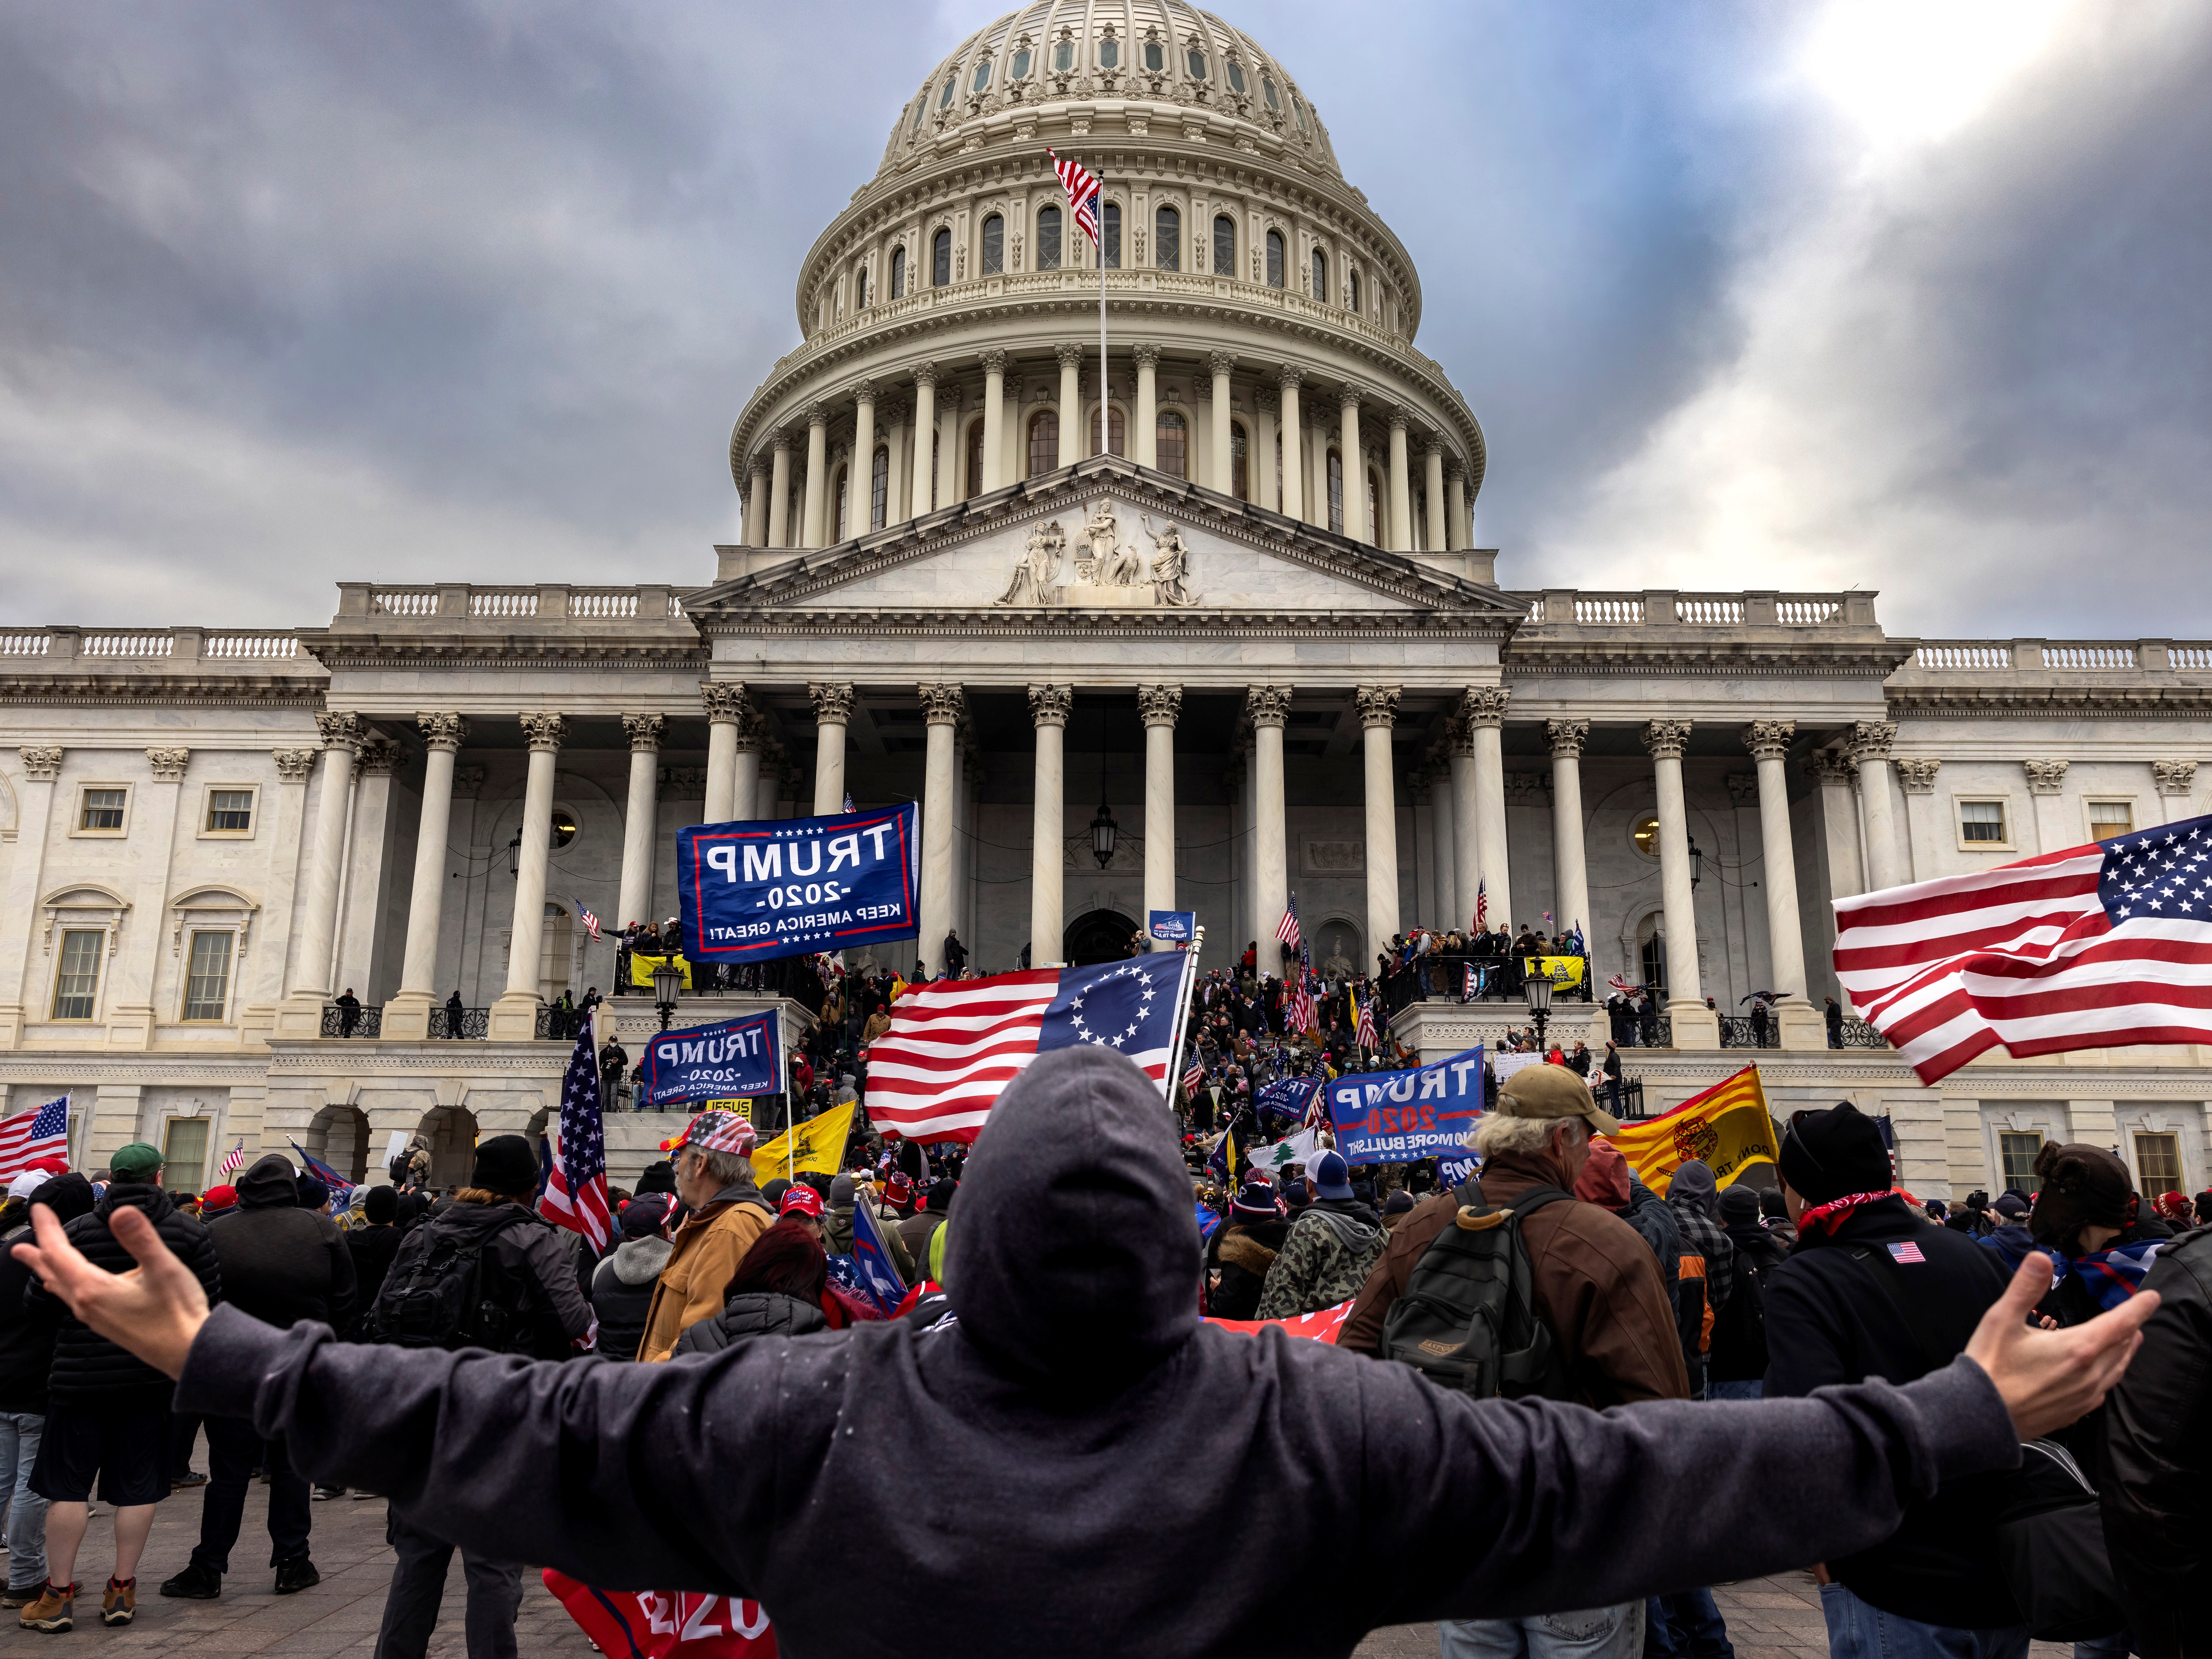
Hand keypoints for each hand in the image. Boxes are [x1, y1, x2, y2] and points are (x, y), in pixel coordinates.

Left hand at [11, 1203, 209, 1378]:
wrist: (187, 1352)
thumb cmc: (177, 1312)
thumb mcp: (163, 1269)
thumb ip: (141, 1239)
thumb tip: (121, 1211)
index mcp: (93, 1288)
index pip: (59, 1253)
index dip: (47, 1229)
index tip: (39, 1208)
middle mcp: (86, 1304)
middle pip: (53, 1273)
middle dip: (36, 1255)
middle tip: (16, 1246)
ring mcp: (95, 1316)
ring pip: (61, 1287)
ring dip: (46, 1271)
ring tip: (34, 1263)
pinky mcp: (106, 1323)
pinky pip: (72, 1299)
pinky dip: (62, 1285)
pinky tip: (67, 1288)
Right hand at [1964, 1249, 2157, 1439]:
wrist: (1981, 1417)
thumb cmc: (1990, 1365)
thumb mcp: (2001, 1319)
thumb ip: (2025, 1287)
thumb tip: (2041, 1258)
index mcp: (2078, 1348)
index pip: (2121, 1323)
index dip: (2139, 1308)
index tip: (2153, 1298)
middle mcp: (2090, 1374)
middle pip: (2123, 1346)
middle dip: (2132, 1328)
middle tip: (2136, 1316)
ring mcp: (2085, 1396)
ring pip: (2117, 1369)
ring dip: (2125, 1351)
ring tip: (2130, 1340)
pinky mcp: (2076, 1411)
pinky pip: (2104, 1389)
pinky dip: (2111, 1373)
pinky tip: (2103, 1374)